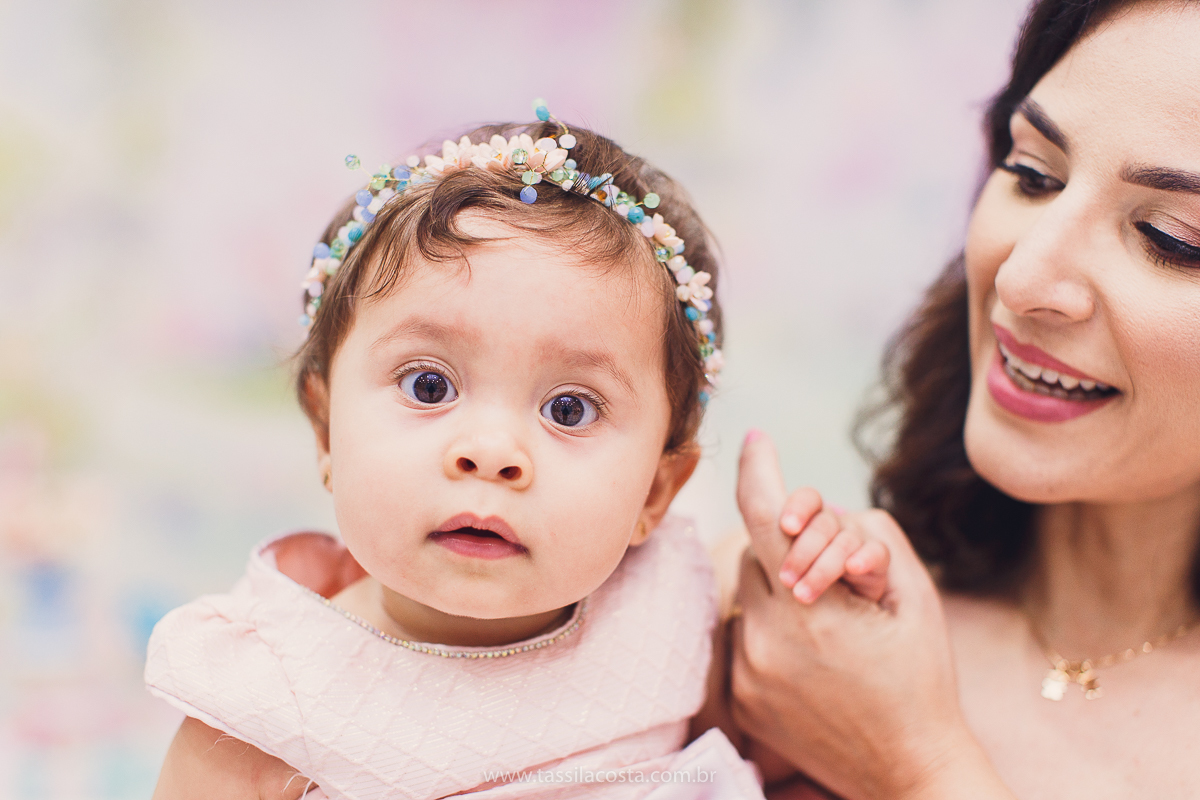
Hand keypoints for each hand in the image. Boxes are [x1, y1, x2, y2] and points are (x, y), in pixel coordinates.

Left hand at [730, 432, 1013, 799]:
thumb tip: (825, 515)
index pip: (765, 517)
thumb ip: (871, 537)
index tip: (758, 439)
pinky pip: (743, 635)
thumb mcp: (916, 596)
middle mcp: (767, 638)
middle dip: (787, 547)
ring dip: (777, 590)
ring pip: (747, 594)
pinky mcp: (740, 696)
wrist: (907, 770)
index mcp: (813, 607)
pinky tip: (810, 657)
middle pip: (756, 553)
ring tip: (824, 623)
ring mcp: (747, 670)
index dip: (758, 470)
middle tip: (828, 573)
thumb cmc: (920, 679)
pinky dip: (770, 630)